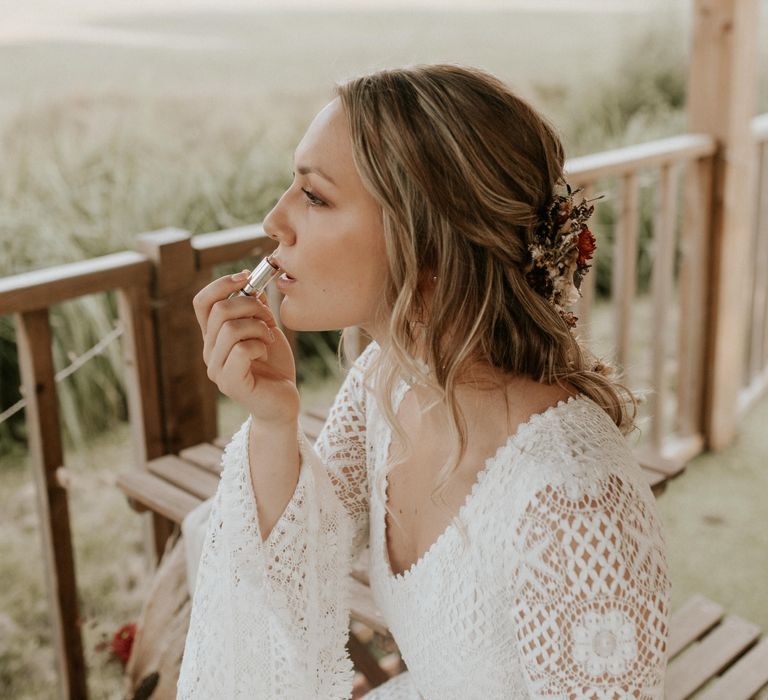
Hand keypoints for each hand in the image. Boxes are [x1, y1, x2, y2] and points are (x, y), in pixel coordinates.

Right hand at [193, 269, 299, 425]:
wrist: (284, 401)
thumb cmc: (275, 366)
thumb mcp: (266, 329)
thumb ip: (255, 308)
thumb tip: (250, 282)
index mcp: (214, 336)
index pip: (202, 302)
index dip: (222, 284)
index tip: (247, 277)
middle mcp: (209, 351)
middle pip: (219, 311)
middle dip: (251, 305)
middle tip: (269, 317)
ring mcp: (217, 369)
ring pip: (230, 329)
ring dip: (258, 327)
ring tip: (270, 338)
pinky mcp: (230, 383)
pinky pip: (241, 350)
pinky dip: (259, 344)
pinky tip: (266, 351)